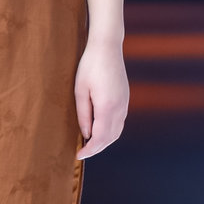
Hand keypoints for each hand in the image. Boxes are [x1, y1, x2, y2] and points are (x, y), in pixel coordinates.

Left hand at [74, 39, 128, 158]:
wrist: (107, 47)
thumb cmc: (89, 66)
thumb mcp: (80, 90)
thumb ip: (83, 114)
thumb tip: (86, 134)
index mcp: (107, 106)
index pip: (100, 137)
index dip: (90, 149)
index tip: (79, 155)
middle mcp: (119, 108)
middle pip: (110, 138)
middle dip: (97, 148)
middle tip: (83, 153)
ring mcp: (125, 103)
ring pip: (117, 131)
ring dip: (105, 141)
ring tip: (90, 144)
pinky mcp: (125, 99)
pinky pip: (120, 122)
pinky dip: (110, 131)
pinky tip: (99, 130)